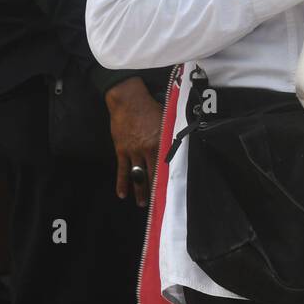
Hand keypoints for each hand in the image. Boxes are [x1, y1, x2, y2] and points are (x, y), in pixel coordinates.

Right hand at [105, 77, 163, 206]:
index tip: (173, 191)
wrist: (127, 99)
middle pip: (153, 174)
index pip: (167, 165)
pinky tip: (122, 194)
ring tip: (142, 203)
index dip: (169, 178)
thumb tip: (182, 142)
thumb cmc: (149, 106)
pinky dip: (122, 183)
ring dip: (140, 191)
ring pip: (138, 175)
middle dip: (155, 190)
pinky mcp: (122, 150)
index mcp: (161, 142)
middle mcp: (148, 149)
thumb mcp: (165, 119)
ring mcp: (133, 151)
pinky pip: (122, 170)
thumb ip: (171, 133)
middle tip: (158, 204)